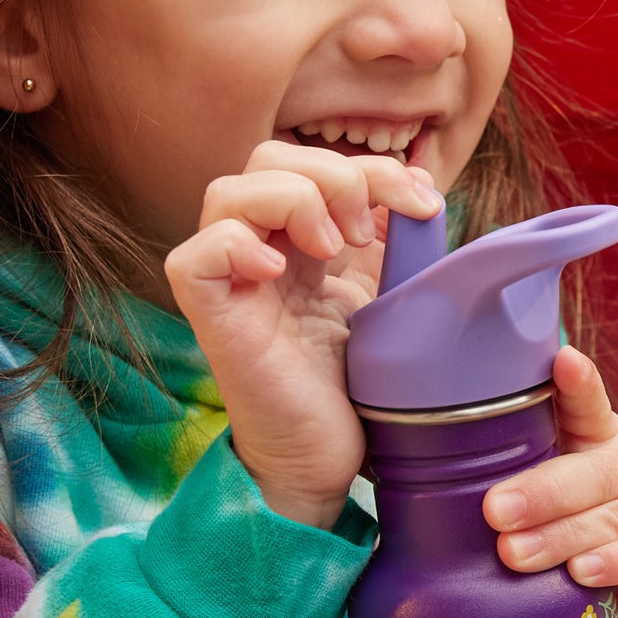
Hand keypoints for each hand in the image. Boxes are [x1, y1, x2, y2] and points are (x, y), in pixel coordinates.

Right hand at [164, 141, 441, 528]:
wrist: (329, 458)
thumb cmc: (353, 387)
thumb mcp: (386, 297)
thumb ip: (393, 242)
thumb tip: (416, 189)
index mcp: (299, 241)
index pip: (314, 163)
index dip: (371, 167)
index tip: (421, 202)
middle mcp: (258, 251)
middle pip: (267, 160)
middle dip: (334, 174)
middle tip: (367, 231)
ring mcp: (230, 282)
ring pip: (227, 192)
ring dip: (294, 201)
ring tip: (333, 249)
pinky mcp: (211, 318)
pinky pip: (195, 255)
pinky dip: (236, 246)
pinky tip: (278, 273)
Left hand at [481, 345, 617, 617]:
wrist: (593, 603)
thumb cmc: (543, 533)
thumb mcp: (518, 494)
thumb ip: (484, 465)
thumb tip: (394, 443)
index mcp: (595, 434)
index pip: (587, 402)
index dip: (577, 384)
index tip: (563, 363)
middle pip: (597, 469)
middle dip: (544, 491)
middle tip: (495, 510)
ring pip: (613, 518)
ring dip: (562, 536)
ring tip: (515, 554)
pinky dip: (613, 565)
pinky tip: (581, 574)